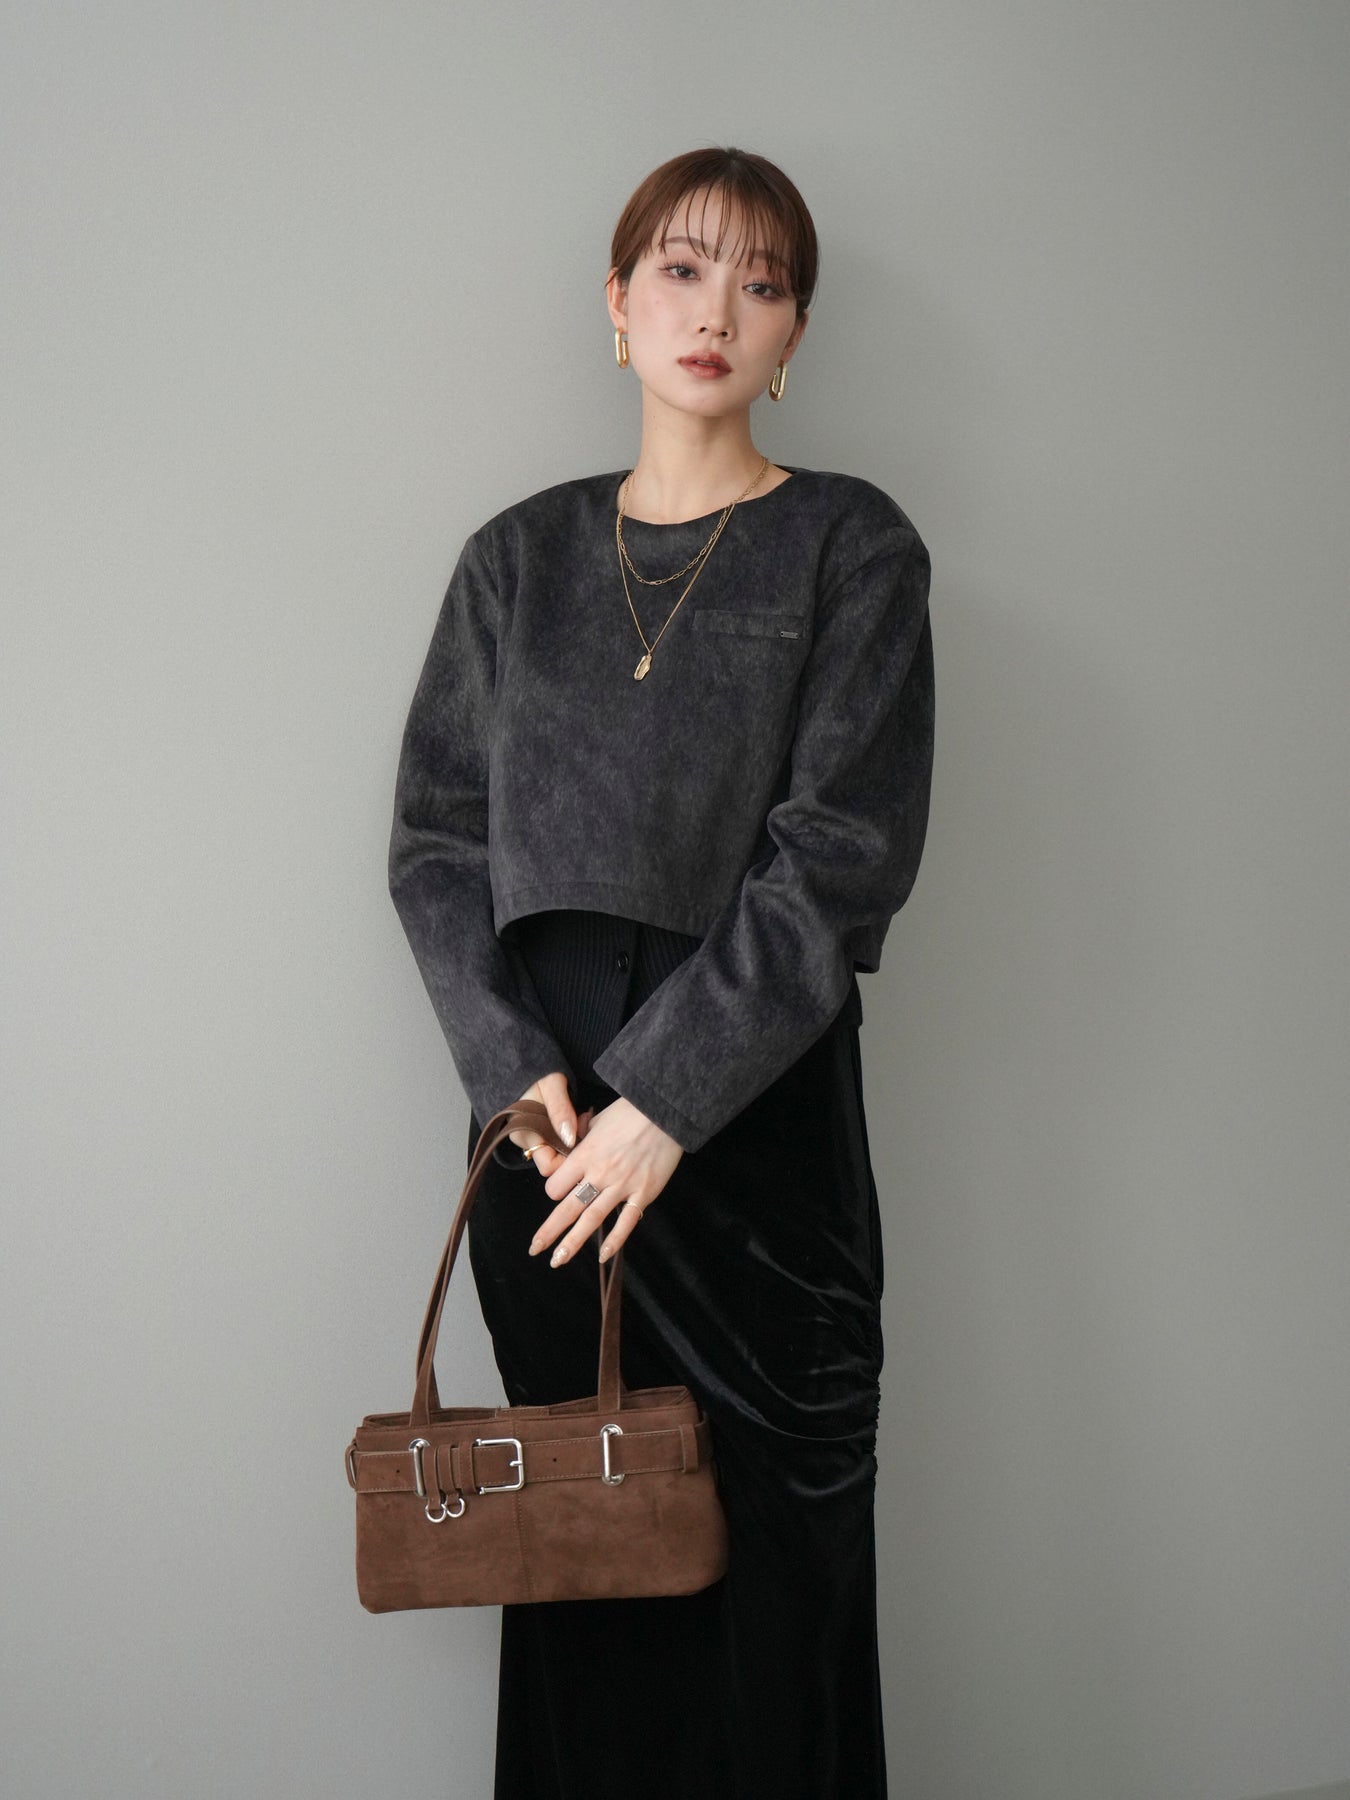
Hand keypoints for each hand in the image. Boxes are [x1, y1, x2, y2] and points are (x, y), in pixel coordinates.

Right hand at [508, 1072, 585, 1179]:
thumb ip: (560, 1110)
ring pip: (558, 1149)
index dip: (568, 1158)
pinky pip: (557, 1139)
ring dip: (573, 1137)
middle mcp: (526, 1140)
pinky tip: (578, 1116)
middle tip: (585, 1120)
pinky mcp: (539, 1128)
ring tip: (583, 1116)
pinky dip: (569, 1131)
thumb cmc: (535, 1069)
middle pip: (555, 1160)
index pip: (549, 1166)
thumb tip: (569, 1139)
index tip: (580, 1134)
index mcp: (525, 1134)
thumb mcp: (551, 1085)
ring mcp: (532, 1135)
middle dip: (574, 1146)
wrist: (522, 1057)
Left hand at [530, 1095, 684, 1265]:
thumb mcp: (597, 1120)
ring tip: (558, 1261)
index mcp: (585, 1155)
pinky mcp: (644, 1192)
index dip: (553, 1191)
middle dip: (548, 1232)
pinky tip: (603, 1256)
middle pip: (567, 1209)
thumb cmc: (630, 1111)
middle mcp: (599, 1174)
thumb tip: (570, 1139)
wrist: (665, 1112)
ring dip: (573, 1243)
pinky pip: (626, 1222)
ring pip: (592, 1220)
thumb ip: (581, 1136)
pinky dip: (614, 1241)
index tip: (558, 1193)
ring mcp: (622, 1185)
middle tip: (534, 1250)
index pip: (556, 1186)